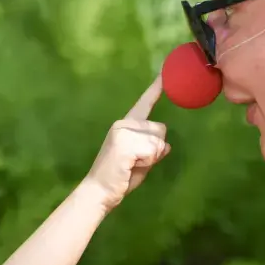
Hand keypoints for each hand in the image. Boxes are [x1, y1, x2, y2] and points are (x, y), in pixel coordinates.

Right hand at [83, 75, 169, 209]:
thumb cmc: (120, 178)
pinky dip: (148, 161)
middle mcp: (123, 123)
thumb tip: (165, 145)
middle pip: (160, 128)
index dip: (155, 89)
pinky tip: (132, 166)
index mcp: (126, 125)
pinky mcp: (124, 143)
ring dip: (152, 157)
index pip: (144, 104)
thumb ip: (153, 150)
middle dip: (156, 148)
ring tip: (133, 164)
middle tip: (137, 162)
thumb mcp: (142, 161)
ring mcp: (123, 131)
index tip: (164, 73)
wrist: (99, 192)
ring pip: (158, 140)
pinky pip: (152, 149)